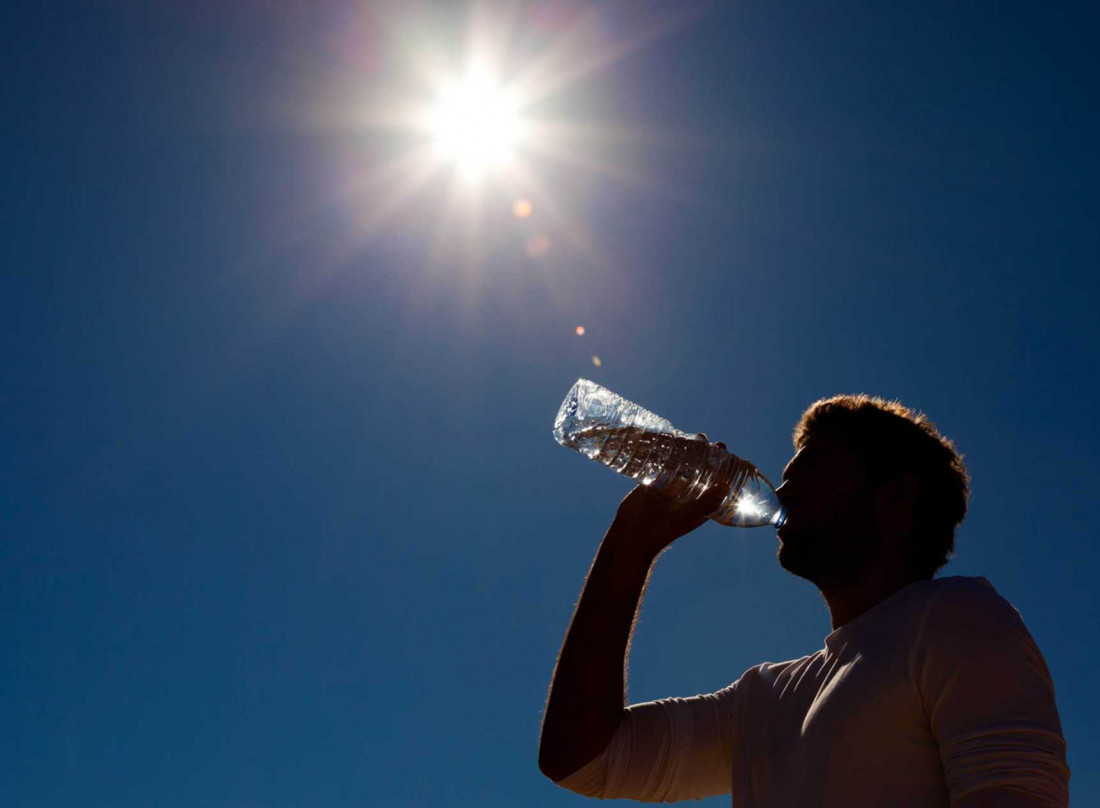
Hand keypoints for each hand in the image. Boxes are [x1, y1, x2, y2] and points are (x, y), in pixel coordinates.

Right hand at [610, 436, 731, 557]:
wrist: (633, 534)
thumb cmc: (664, 530)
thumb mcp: (688, 516)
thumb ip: (706, 503)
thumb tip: (726, 487)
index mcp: (701, 501)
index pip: (716, 478)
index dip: (722, 463)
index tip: (724, 449)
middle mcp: (688, 491)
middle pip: (700, 466)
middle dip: (704, 451)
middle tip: (705, 439)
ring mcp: (670, 485)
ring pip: (681, 462)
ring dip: (686, 448)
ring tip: (689, 436)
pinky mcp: (654, 480)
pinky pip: (662, 462)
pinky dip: (666, 451)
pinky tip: (667, 438)